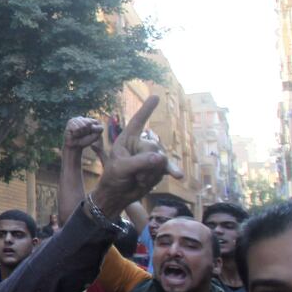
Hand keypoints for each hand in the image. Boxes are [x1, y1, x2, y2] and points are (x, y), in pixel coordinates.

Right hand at [63, 117, 102, 149]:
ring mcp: (76, 119)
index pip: (96, 122)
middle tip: (83, 134)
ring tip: (78, 134)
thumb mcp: (96, 136)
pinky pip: (76, 129)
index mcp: (90, 120)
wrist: (75, 146)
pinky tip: (73, 134)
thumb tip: (91, 124)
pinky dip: (76, 134)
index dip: (94, 130)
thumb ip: (99, 129)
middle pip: (88, 123)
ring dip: (81, 133)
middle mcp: (83, 118)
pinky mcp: (70, 122)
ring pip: (82, 126)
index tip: (90, 134)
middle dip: (86, 131)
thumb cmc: (85, 140)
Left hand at [91, 96, 182, 218]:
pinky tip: (178, 175)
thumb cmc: (113, 178)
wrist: (118, 195)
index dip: (147, 109)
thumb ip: (139, 162)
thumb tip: (161, 158)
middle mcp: (140, 145)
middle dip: (144, 164)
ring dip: (150, 174)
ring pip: (161, 160)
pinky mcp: (158, 168)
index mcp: (127, 139)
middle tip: (132, 175)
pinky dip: (172, 171)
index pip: (138, 122)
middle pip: (153, 147)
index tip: (155, 96)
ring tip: (137, 179)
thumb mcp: (121, 168)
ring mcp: (150, 157)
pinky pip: (167, 168)